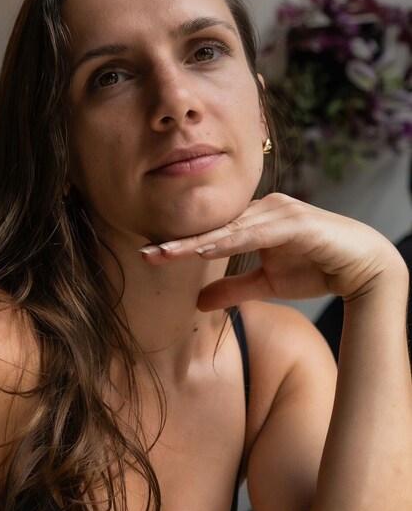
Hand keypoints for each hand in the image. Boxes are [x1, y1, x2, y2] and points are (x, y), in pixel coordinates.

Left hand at [139, 193, 405, 310]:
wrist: (365, 268)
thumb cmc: (318, 269)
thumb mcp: (266, 284)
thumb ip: (233, 289)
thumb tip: (197, 301)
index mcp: (256, 219)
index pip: (211, 232)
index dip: (180, 244)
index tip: (148, 255)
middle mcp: (265, 208)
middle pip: (214, 226)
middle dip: (179, 240)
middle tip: (145, 253)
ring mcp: (280, 211)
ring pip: (230, 227)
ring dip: (197, 240)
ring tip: (166, 252)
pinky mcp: (295, 221)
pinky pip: (255, 232)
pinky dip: (230, 239)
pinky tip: (206, 248)